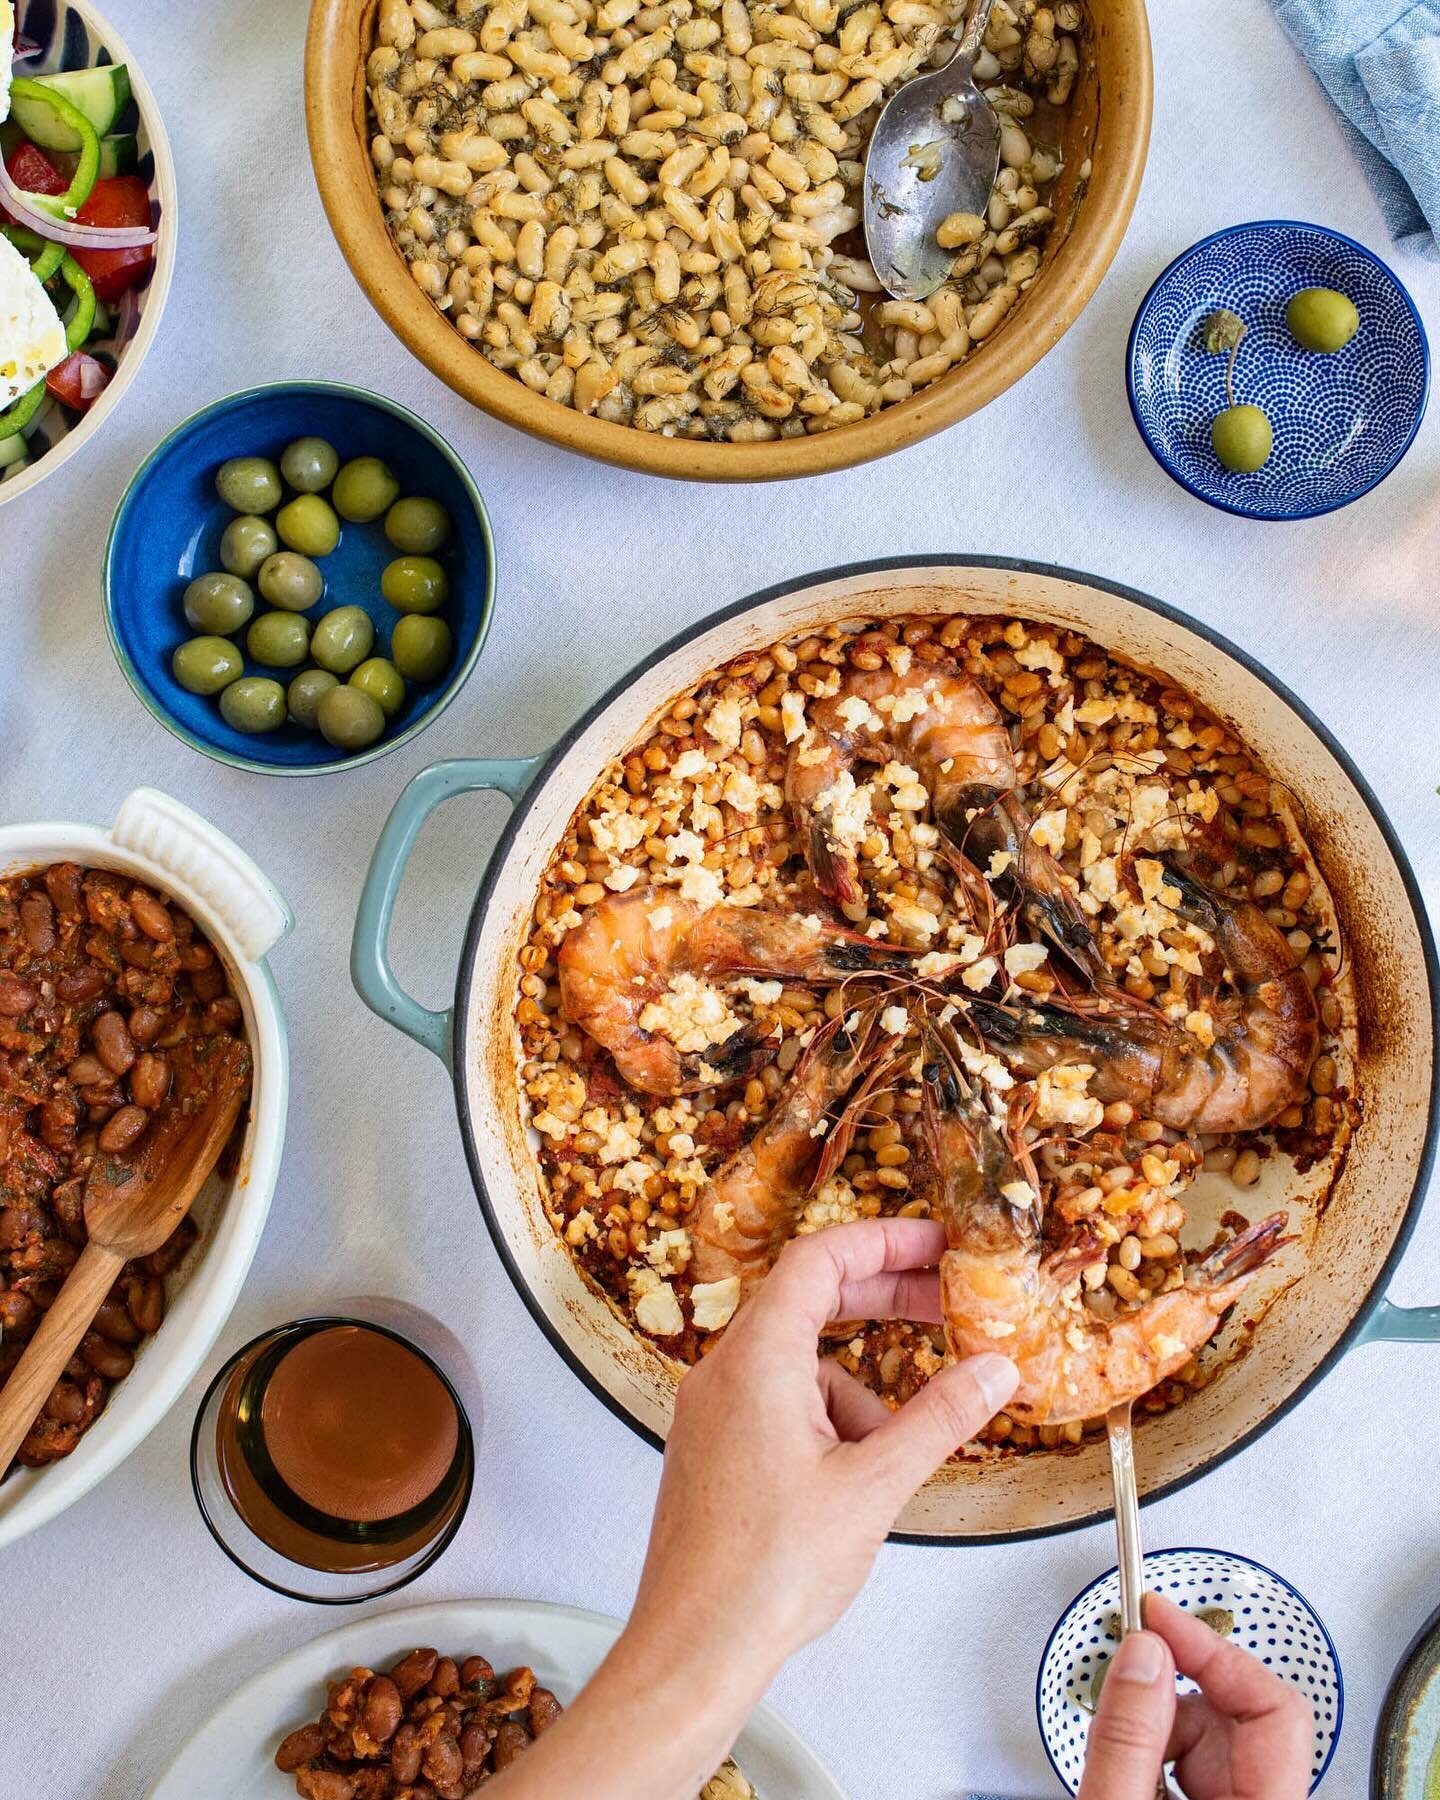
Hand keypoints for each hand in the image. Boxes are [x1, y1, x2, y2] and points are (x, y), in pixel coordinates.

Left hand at [631, 1216, 1018, 1669]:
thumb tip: (990, 1371)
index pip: (818, 1259)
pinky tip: (853, 1482)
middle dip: (883, 1300)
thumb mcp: (873, 1487)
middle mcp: (724, 1372)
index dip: (882, 1240)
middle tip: (945, 1303)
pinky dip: (828, 1423)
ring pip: (802, 1365)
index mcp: (755, 1360)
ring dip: (859, 1392)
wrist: (693, 1649)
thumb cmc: (761, 1576)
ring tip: (891, 1455)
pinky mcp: (717, 1448)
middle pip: (809, 1299)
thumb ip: (938, 1419)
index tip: (935, 1243)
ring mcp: (714, 1411)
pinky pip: (782, 1404)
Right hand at [1078, 1591, 1312, 1798]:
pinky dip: (1152, 1753)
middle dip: (1169, 1692)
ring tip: (1114, 1755)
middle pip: (1234, 1717)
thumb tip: (1142, 1654)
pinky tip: (1124, 1772)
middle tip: (1124, 1676)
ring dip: (1154, 1728)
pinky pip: (1196, 1767)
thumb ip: (1128, 1738)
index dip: (1211, 1648)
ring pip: (1210, 1740)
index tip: (1157, 1614)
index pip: (1274, 1706)